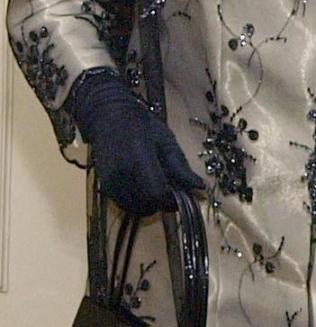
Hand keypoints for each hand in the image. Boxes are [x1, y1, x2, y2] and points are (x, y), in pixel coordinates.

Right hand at [68, 68, 204, 215]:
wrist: (109, 118)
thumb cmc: (142, 126)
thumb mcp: (167, 141)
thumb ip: (181, 167)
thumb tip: (200, 187)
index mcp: (139, 159)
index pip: (157, 194)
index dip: (171, 200)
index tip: (181, 195)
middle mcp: (122, 174)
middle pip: (146, 206)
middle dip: (162, 204)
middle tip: (171, 193)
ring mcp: (110, 182)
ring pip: (134, 209)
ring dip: (149, 206)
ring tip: (157, 190)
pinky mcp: (104, 186)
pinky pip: (123, 205)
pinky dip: (137, 204)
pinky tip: (143, 190)